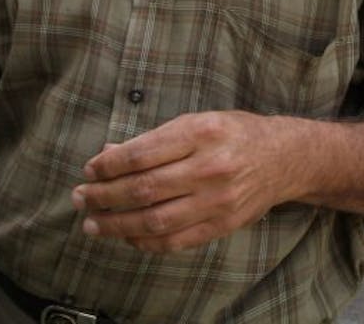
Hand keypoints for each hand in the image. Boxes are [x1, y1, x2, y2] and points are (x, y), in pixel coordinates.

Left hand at [72, 110, 295, 252]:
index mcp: (202, 132)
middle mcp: (210, 167)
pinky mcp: (222, 225)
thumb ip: (154, 139)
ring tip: (92, 223)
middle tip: (79, 198)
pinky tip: (125, 235)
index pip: (142, 154)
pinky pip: (174, 241)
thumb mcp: (197, 122)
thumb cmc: (234, 134)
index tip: (89, 170)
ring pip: (154, 220)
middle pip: (143, 189)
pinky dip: (144, 241)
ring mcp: (217, 200)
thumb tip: (108, 155)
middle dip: (103, 197)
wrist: (284, 158)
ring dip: (116, 225)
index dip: (108, 166)